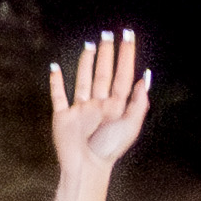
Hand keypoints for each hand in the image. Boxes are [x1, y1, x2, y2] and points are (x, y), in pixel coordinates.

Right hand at [43, 30, 151, 179]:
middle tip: (108, 34)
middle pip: (104, 73)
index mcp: (116, 105)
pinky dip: (55, 82)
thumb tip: (145, 78)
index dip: (126, 55)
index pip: (123, 75)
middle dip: (107, 54)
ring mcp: (81, 109)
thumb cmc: (109, 149)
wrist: (86, 167)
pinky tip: (54, 68)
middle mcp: (99, 104)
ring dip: (86, 63)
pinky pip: (58, 96)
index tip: (128, 36)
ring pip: (83, 80)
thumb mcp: (130, 126)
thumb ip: (139, 102)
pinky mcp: (63, 116)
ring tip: (90, 45)